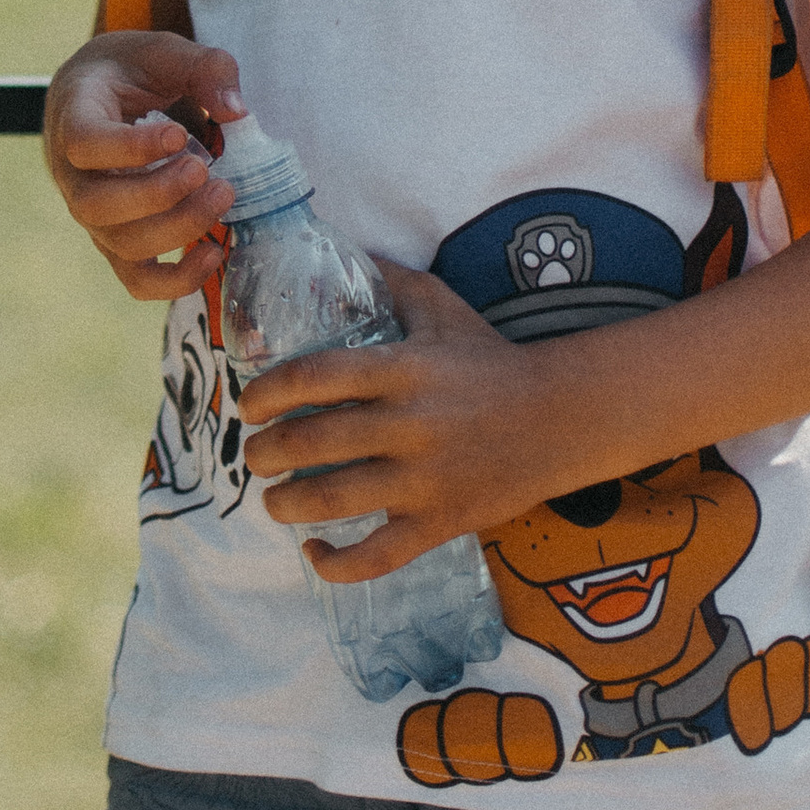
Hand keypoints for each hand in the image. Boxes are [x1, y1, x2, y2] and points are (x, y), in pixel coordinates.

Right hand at [40, 31, 246, 301]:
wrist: (104, 95)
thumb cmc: (132, 72)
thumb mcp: (164, 50)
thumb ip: (204, 68)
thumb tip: (235, 111)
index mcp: (73, 116)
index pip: (84, 142)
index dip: (130, 148)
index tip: (178, 135)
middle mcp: (72, 173)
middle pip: (96, 204)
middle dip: (157, 195)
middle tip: (205, 171)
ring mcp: (93, 215)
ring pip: (120, 244)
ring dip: (176, 228)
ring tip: (223, 196)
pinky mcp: (118, 241)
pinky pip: (137, 279)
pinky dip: (176, 279)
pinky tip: (213, 253)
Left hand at [238, 260, 545, 572]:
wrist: (561, 417)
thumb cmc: (490, 359)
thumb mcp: (441, 307)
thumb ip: (390, 279)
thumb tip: (341, 246)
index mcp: (401, 369)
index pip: (314, 377)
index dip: (267, 392)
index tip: (247, 404)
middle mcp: (407, 424)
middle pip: (312, 442)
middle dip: (265, 453)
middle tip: (253, 455)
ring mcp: (424, 479)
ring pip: (334, 500)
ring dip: (286, 505)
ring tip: (273, 500)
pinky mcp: (441, 522)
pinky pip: (377, 556)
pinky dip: (336, 563)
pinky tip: (313, 551)